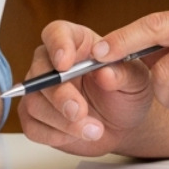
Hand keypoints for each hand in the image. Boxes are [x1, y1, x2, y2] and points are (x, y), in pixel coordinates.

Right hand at [16, 19, 156, 156]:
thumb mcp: (136, 80)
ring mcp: (40, 90)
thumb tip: (105, 72)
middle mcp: (52, 63)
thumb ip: (123, 74)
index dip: (57, 46)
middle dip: (59, 95)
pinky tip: (77, 135)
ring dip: (63, 121)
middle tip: (80, 111)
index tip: (65, 64)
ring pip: (34, 102)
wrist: (124, 124)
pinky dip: (55, 135)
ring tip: (94, 130)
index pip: (56, 33)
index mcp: (76, 42)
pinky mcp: (35, 117)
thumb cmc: (127, 93)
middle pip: (40, 72)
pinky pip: (32, 126)